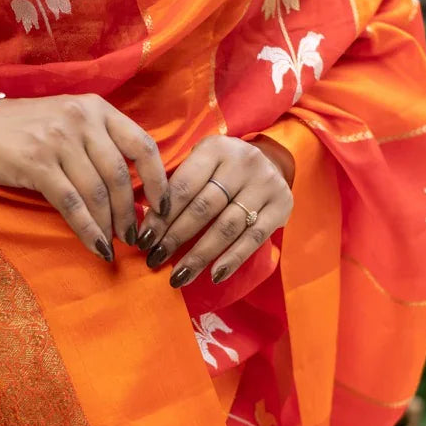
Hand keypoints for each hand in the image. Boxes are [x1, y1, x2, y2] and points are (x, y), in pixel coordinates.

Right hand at [0, 93, 168, 260]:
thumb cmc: (25, 129)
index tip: (165, 209)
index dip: (159, 181)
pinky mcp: (36, 164)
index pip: (142, 145)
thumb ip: (101, 144)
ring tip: (116, 244)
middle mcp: (81, 120)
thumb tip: (136, 190)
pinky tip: (95, 246)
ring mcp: (58, 140)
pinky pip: (72, 204)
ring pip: (97, 192)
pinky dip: (87, 230)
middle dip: (131, 212)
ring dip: (110, 224)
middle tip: (136, 237)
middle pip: (119, 175)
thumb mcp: (69, 122)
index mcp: (96, 108)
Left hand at [133, 135, 293, 285]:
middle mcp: (243, 162)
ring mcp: (265, 184)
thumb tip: (144, 225)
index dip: (161, 216)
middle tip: (155, 259)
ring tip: (179, 276)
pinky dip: (232, 259)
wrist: (270, 163)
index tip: (144, 240)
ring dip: (199, 255)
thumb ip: (175, 186)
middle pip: (203, 208)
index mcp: (215, 149)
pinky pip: (254, 238)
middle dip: (175, 237)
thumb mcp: (199, 164)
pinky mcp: (281, 206)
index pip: (183, 187)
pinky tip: (214, 276)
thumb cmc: (222, 170)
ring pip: (226, 227)